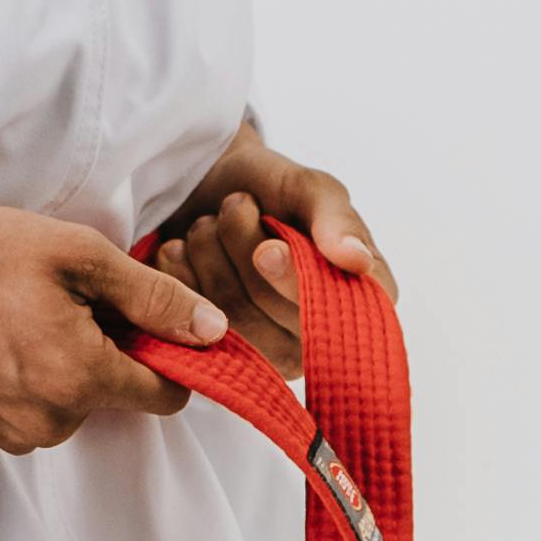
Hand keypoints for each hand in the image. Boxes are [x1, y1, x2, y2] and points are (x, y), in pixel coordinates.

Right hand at [0, 167, 226, 452]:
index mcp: (83, 379)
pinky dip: (33, 375)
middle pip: (119, 394)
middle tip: (66, 297)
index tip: (144, 313)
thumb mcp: (74, 254)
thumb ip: (151, 296)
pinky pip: (39, 408)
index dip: (168, 350)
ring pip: (78, 400)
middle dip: (109, 350)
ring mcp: (16, 434)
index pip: (168, 393)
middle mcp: (55, 422)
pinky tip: (1, 333)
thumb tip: (212, 329)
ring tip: (25, 311)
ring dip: (69, 362)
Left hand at [149, 122, 387, 374]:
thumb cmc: (270, 188)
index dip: (295, 286)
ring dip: (209, 255)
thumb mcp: (308, 188)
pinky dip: (179, 277)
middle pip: (275, 318)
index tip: (267, 248)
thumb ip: (336, 219)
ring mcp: (269, 352)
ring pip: (231, 320)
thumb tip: (358, 262)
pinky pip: (188, 327)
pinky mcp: (219, 354)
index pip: (337, 316)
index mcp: (361, 299)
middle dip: (243, 250)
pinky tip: (181, 249)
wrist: (207, 186)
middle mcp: (321, 336)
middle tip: (235, 205)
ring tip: (209, 223)